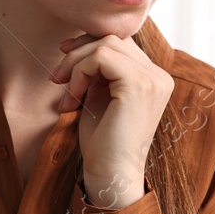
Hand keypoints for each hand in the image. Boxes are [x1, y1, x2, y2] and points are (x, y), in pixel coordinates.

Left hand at [49, 34, 173, 208]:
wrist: (110, 174)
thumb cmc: (102, 142)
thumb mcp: (99, 96)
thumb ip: (98, 71)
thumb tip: (75, 43)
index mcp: (153, 78)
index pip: (120, 43)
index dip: (88, 47)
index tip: (63, 64)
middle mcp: (159, 76)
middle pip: (113, 38)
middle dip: (77, 54)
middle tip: (55, 79)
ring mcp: (152, 79)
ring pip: (105, 44)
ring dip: (75, 65)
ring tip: (64, 93)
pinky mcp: (138, 84)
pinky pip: (101, 56)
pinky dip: (79, 73)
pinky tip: (72, 99)